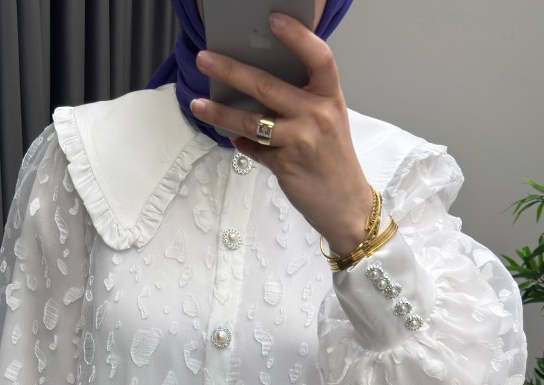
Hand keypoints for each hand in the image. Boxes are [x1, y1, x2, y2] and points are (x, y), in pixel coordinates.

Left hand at [191, 11, 372, 254]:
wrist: (346, 205)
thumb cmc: (334, 160)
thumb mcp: (329, 121)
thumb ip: (303, 101)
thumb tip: (260, 84)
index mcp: (330, 97)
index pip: (318, 57)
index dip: (297, 36)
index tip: (273, 19)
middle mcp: (317, 115)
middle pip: (267, 86)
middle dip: (231, 70)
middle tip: (205, 59)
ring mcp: (301, 141)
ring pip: (251, 121)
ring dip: (220, 112)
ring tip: (198, 104)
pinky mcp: (286, 165)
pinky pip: (253, 149)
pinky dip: (240, 143)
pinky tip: (232, 138)